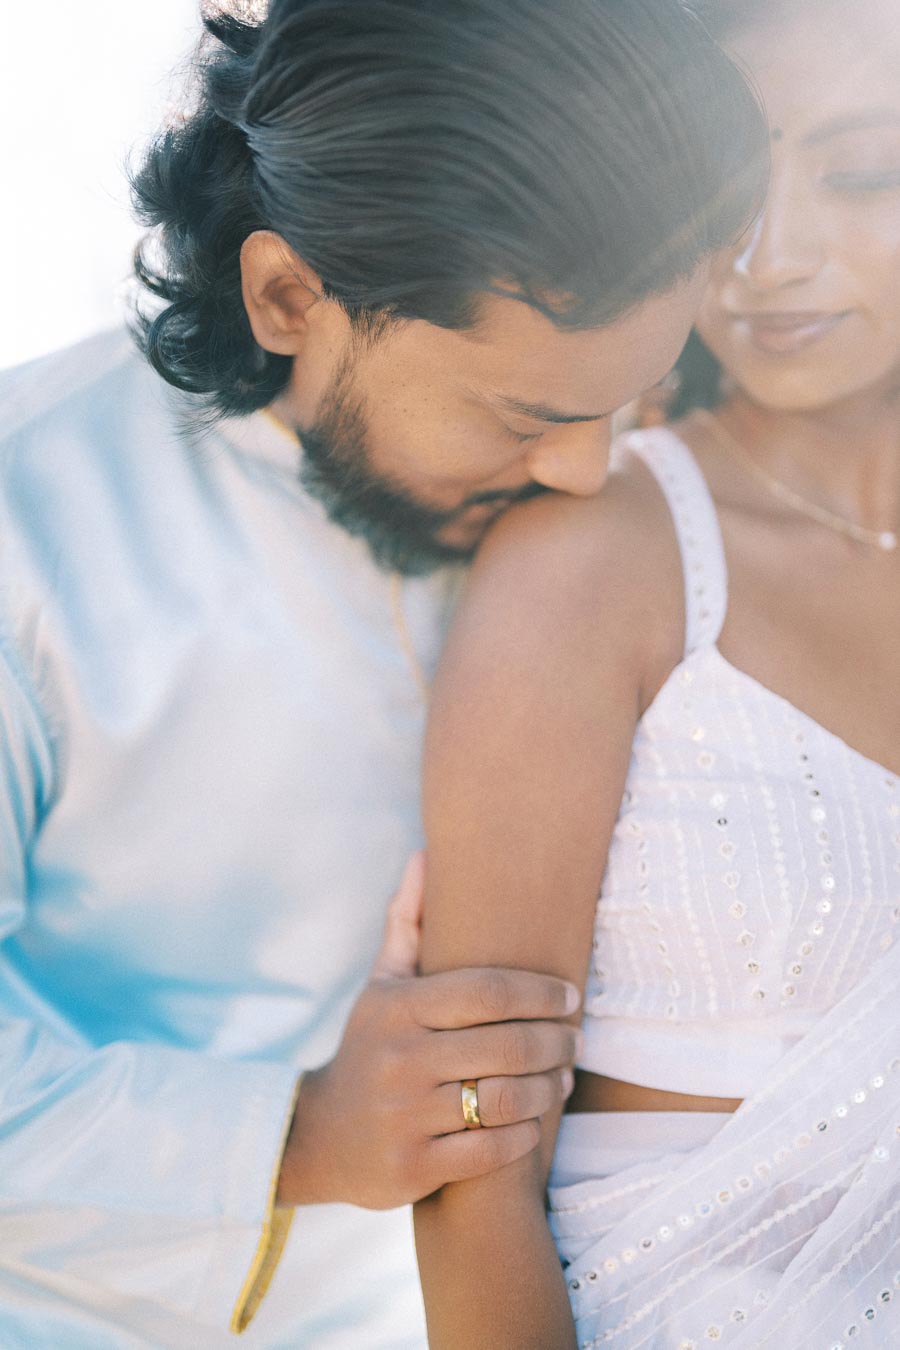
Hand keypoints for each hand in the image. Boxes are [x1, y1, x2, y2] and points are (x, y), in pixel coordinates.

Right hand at [277, 854, 579, 1208]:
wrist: (319, 1135)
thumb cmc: (370, 1046)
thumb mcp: (381, 984)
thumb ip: (407, 921)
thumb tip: (425, 855)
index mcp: (397, 1008)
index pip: (488, 991)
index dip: (540, 992)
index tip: (570, 997)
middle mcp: (399, 1059)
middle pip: (508, 1046)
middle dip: (556, 1043)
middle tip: (576, 1041)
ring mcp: (405, 1115)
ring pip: (504, 1099)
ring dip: (548, 1089)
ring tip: (563, 1079)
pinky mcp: (413, 1167)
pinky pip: (491, 1150)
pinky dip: (523, 1134)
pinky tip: (533, 1119)